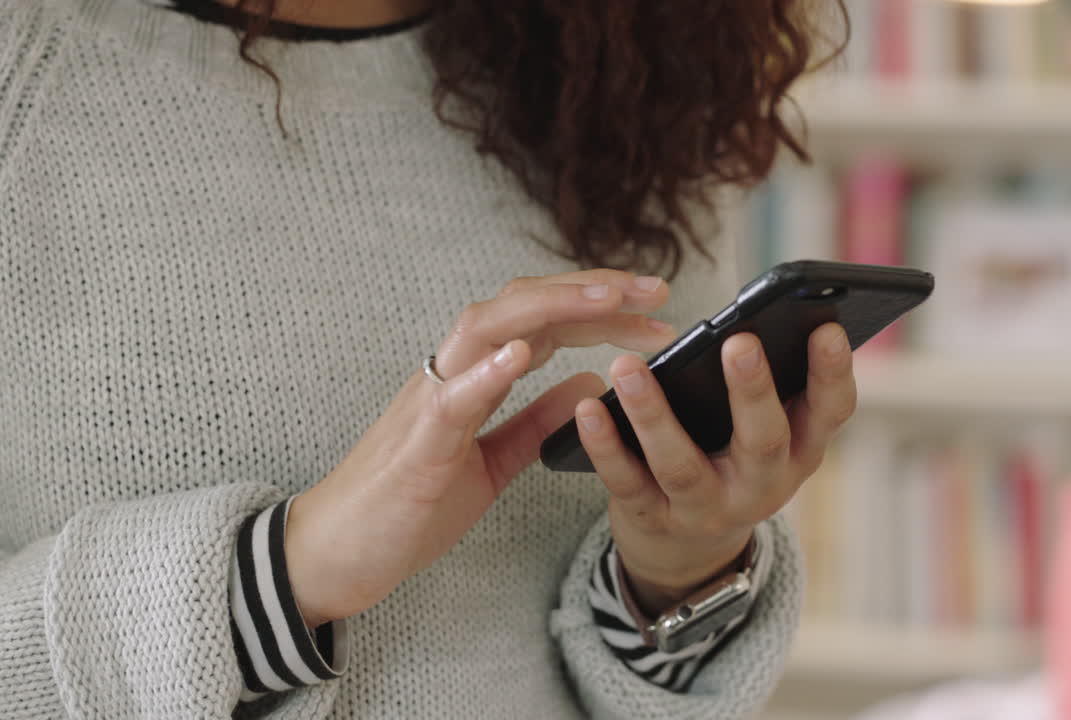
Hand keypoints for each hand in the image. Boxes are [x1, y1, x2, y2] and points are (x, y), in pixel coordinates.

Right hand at [285, 270, 676, 626]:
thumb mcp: (494, 460)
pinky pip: (450, 397)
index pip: (548, 323)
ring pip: (487, 326)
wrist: (338, 550)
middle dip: (592, 291)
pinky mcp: (416, 442)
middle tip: (655, 289)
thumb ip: (537, 421)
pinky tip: (522, 354)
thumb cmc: (410, 502)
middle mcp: (454, 371)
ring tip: (606, 299)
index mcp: (477, 376)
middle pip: (526, 305)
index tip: (657, 309)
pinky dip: (486, 371)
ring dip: (550, 307)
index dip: (602, 309)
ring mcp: (431, 399)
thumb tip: (588, 386)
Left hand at [574, 323, 856, 615]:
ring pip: (681, 464)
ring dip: (653, 413)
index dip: (832, 373)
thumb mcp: (766, 433)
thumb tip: (761, 317)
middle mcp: (761, 487)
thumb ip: (770, 387)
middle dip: (752, 391)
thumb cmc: (731, 458)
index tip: (827, 328)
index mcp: (799, 452)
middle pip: (763, 441)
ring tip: (627, 366)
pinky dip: (605, 446)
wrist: (687, 548)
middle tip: (739, 341)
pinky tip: (589, 409)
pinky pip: (627, 482)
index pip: (831, 412)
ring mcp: (706, 508)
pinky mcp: (654, 518)